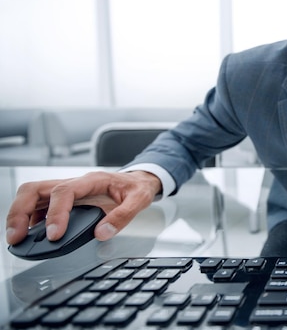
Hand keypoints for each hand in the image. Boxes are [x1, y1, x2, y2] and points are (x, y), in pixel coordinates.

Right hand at [5, 170, 161, 244]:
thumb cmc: (136, 188)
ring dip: (19, 214)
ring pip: (32, 195)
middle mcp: (75, 183)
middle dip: (21, 211)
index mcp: (92, 180)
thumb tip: (102, 233)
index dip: (55, 213)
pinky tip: (30, 233)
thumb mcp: (139, 200)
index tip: (54, 234)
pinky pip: (39, 205)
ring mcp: (67, 190)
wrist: (139, 181)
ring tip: (16, 237)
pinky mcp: (64, 199)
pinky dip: (29, 219)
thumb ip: (123, 216)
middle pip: (36, 188)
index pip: (64, 192)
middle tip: (17, 236)